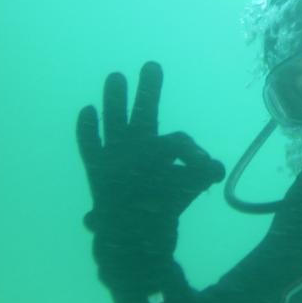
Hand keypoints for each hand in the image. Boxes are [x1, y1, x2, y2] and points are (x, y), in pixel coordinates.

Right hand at [76, 62, 224, 250]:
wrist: (137, 237)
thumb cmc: (163, 207)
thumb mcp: (187, 187)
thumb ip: (201, 174)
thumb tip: (213, 167)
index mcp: (161, 147)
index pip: (177, 140)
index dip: (192, 152)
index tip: (204, 164)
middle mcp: (137, 145)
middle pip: (144, 113)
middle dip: (148, 91)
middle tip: (153, 65)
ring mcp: (115, 155)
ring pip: (114, 122)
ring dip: (115, 101)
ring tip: (117, 76)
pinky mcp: (97, 169)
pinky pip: (89, 146)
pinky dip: (87, 130)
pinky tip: (88, 110)